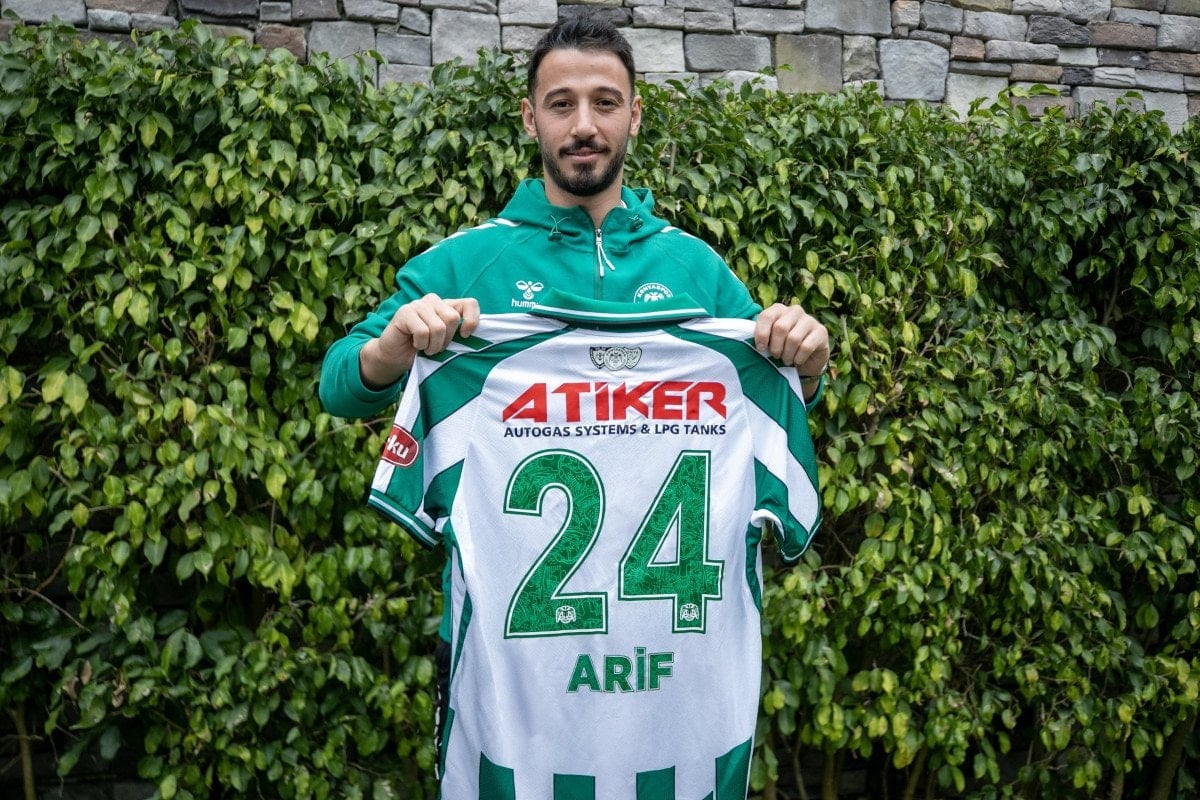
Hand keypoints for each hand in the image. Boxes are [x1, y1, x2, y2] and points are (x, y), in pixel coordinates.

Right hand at [360, 294, 479, 388]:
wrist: (394, 357)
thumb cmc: (423, 350)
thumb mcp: (446, 341)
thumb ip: (458, 333)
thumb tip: (474, 335)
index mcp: (446, 305)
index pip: (470, 304)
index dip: (471, 321)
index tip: (465, 336)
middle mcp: (433, 301)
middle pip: (452, 318)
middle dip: (446, 340)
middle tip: (436, 347)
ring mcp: (418, 304)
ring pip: (438, 326)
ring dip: (433, 345)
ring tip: (426, 348)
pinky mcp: (405, 312)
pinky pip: (423, 331)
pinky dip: (421, 344)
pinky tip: (415, 344)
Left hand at [754, 302, 829, 386]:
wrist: (806, 360)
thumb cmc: (783, 348)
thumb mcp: (769, 341)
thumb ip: (761, 336)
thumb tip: (749, 341)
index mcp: (779, 309)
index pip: (766, 316)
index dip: (761, 334)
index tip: (760, 349)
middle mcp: (795, 311)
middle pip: (780, 328)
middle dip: (775, 347)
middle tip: (776, 356)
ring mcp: (810, 320)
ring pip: (793, 338)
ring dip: (787, 354)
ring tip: (786, 360)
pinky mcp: (821, 332)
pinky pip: (806, 347)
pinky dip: (798, 358)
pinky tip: (797, 360)